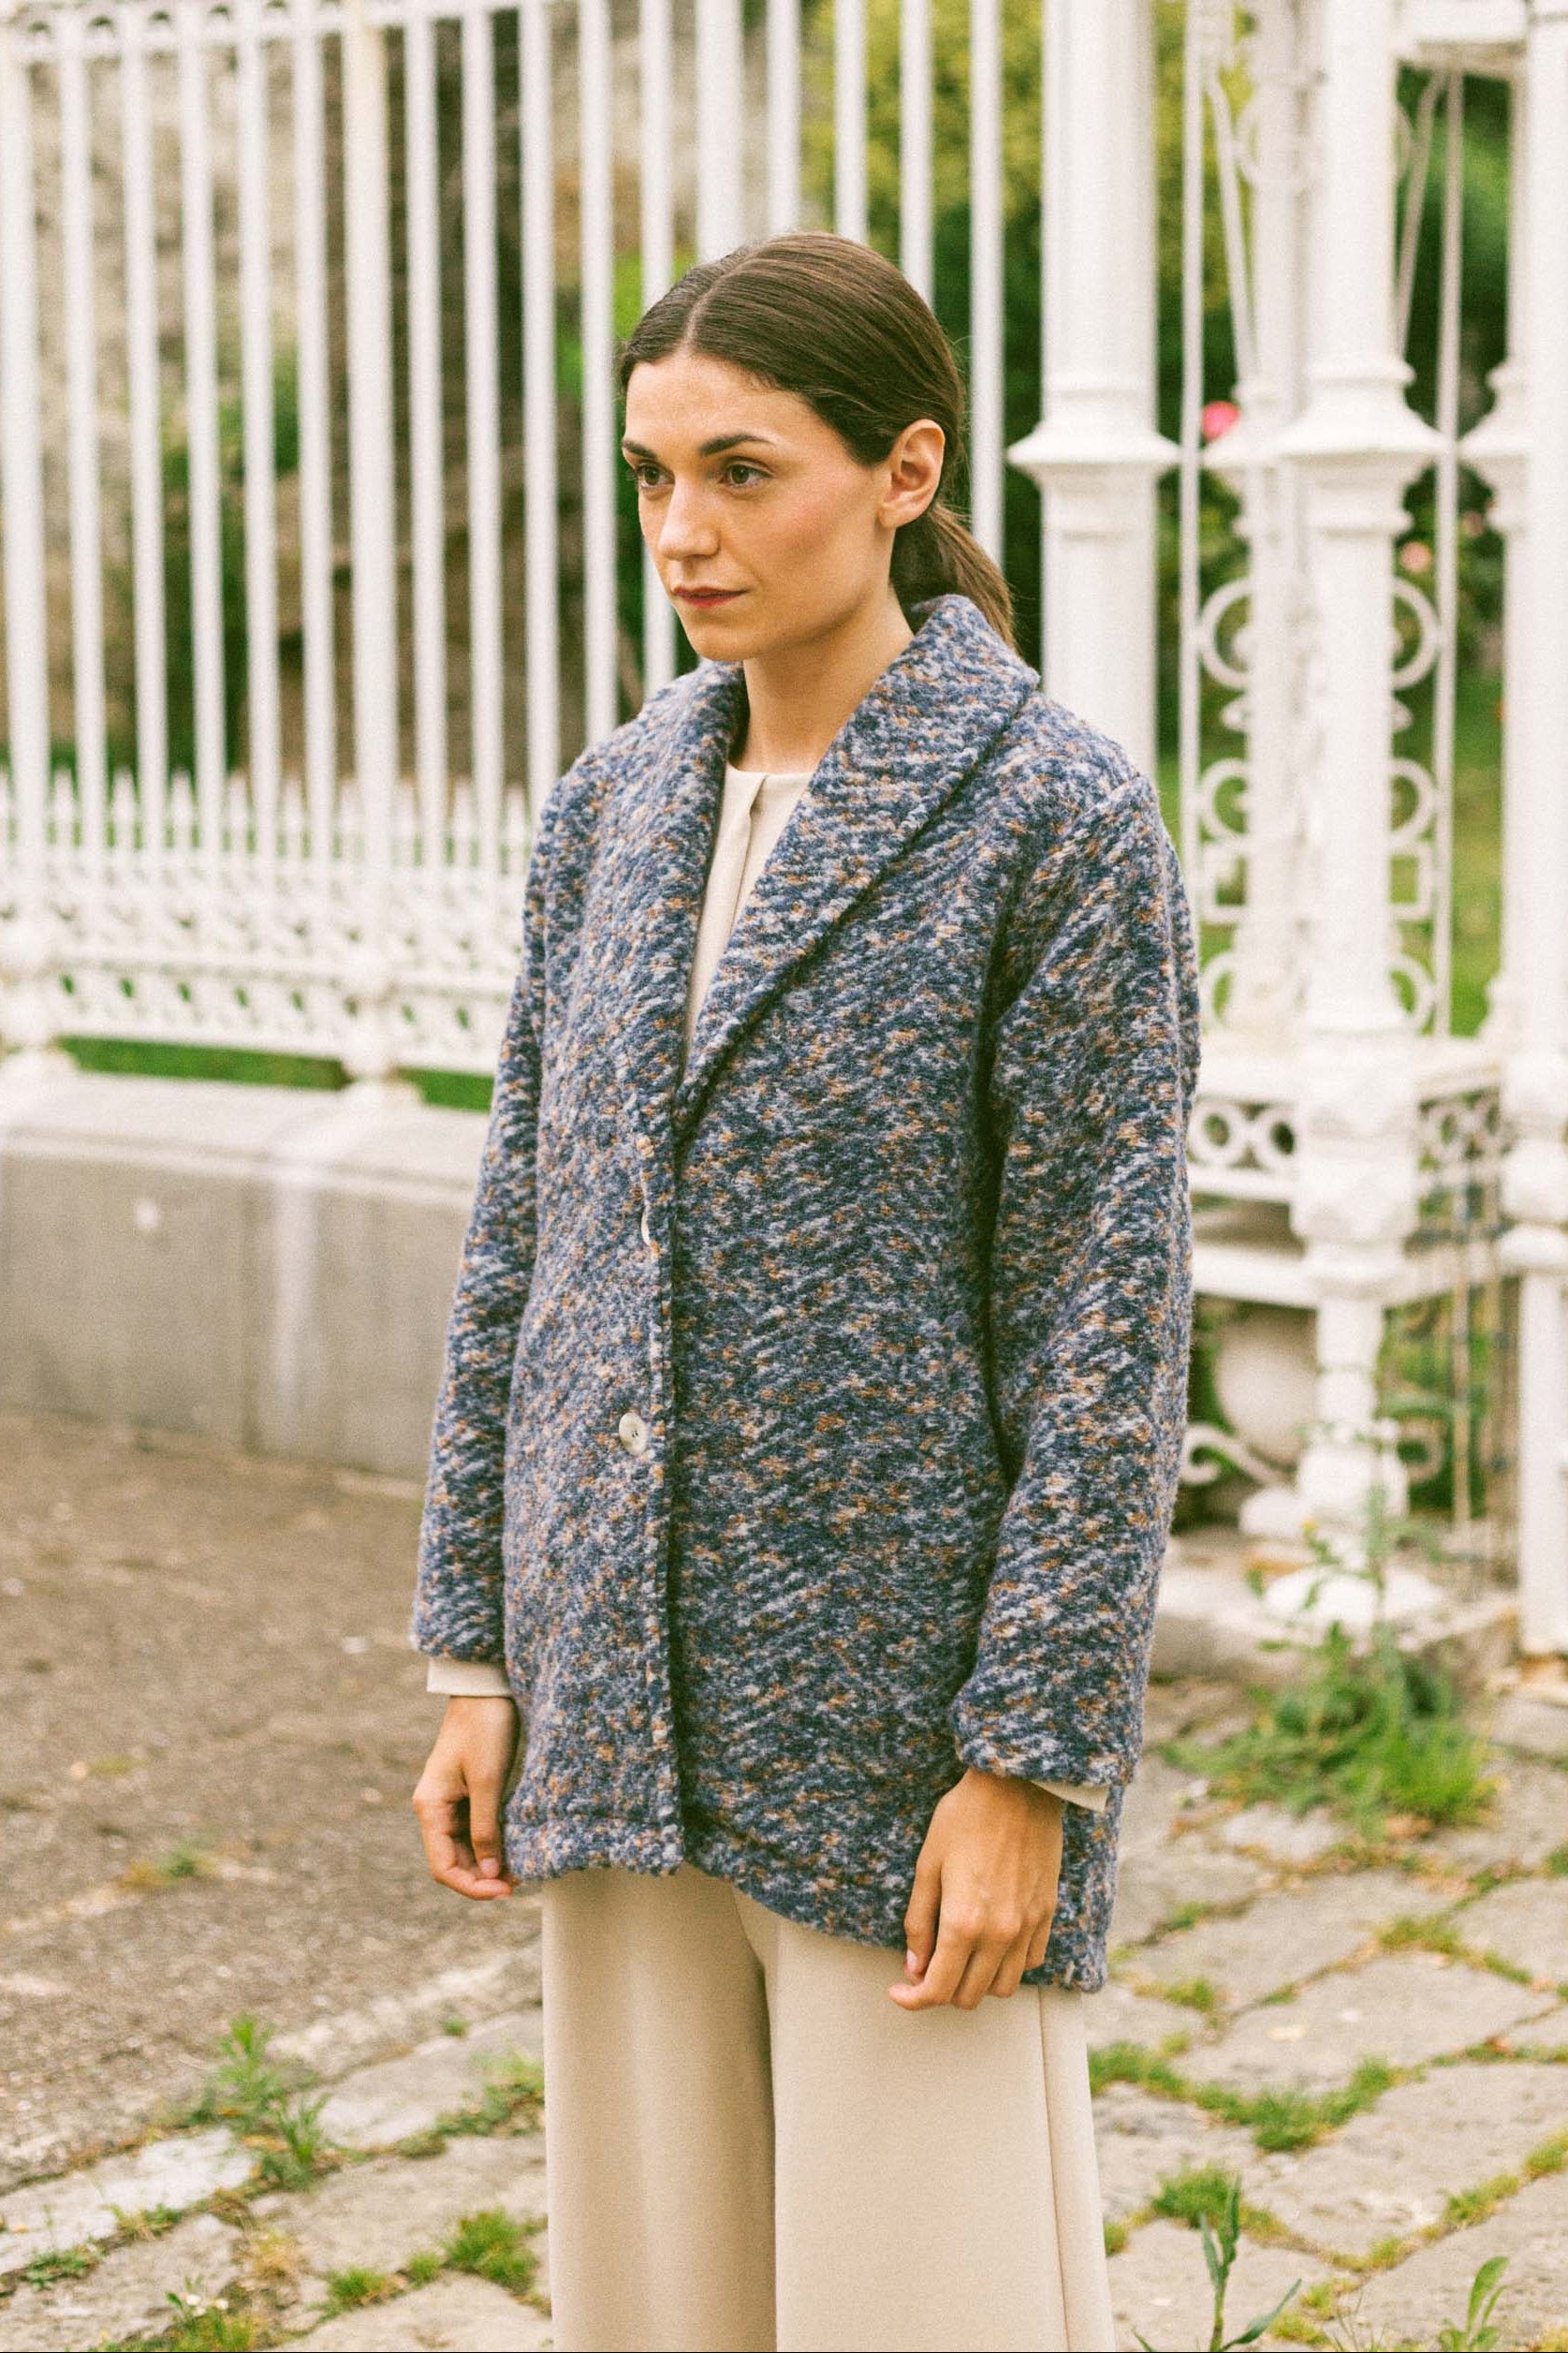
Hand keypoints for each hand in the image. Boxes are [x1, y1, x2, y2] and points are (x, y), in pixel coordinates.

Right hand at [412, 1696, 520, 1899]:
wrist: (485, 1690)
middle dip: (483, 1879)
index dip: (472, 1887)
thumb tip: (489, 1872)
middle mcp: (435, 1810)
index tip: (504, 1891)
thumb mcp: (488, 1779)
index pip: (444, 1867)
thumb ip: (486, 1828)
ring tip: (520, 1871)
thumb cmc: (484, 1728)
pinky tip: (514, 1850)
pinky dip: (492, 1845)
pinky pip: (475, 1832)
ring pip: (466, 1850)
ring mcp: (450, 1804)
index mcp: (430, 1808)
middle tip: (519, 1883)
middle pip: (454, 1862)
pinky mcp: (466, 1796)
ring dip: (489, 1865)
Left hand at [890, 1768, 1062, 2009]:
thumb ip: (919, 1921)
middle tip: (924, 1968)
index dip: (912, 2000)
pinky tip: (991, 1942)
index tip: (898, 1991)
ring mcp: (1028, 1927)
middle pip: (970, 1996)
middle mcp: (1000, 1935)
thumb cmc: (965, 1818)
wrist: (1018, 1787)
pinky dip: (1008, 1965)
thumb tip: (913, 1967)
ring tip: (959, 1957)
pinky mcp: (1047, 1914)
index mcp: (964, 1923)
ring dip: (977, 1983)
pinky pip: (1030, 1962)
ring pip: (1003, 1987)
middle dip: (941, 1991)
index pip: (937, 1989)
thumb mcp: (928, 1865)